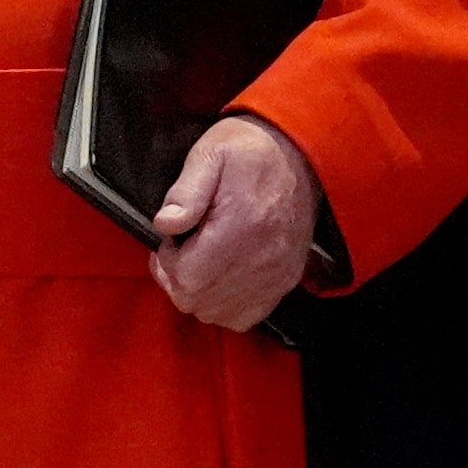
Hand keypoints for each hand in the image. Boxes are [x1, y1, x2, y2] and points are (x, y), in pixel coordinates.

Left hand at [151, 111, 324, 336]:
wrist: (301, 154)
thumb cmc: (253, 151)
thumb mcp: (212, 154)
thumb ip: (185, 191)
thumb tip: (165, 223)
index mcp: (240, 227)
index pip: (188, 278)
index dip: (166, 265)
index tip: (169, 242)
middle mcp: (262, 258)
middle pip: (199, 301)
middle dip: (176, 281)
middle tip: (177, 253)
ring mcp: (276, 274)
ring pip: (218, 314)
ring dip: (198, 295)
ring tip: (196, 263)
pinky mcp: (285, 280)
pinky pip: (247, 316)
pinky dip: (225, 306)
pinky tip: (219, 278)